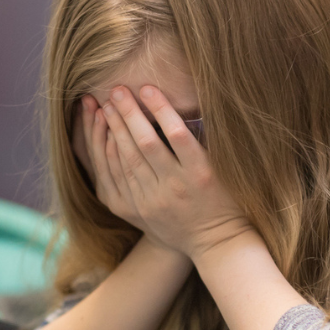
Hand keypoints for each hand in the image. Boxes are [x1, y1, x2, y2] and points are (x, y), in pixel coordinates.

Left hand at [90, 85, 252, 257]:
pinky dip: (108, 155)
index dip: (160, 109)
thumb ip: (207, 141)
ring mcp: (152, 201)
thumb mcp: (225, 169)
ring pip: (126, 160)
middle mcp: (175, 187)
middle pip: (146, 145)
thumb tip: (191, 103)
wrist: (215, 241)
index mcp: (200, 173)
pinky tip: (104, 134)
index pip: (176, 135)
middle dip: (128, 114)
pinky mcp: (136, 210)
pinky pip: (116, 178)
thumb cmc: (225, 198)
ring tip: (106, 106)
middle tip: (116, 90)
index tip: (147, 87)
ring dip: (113, 130)